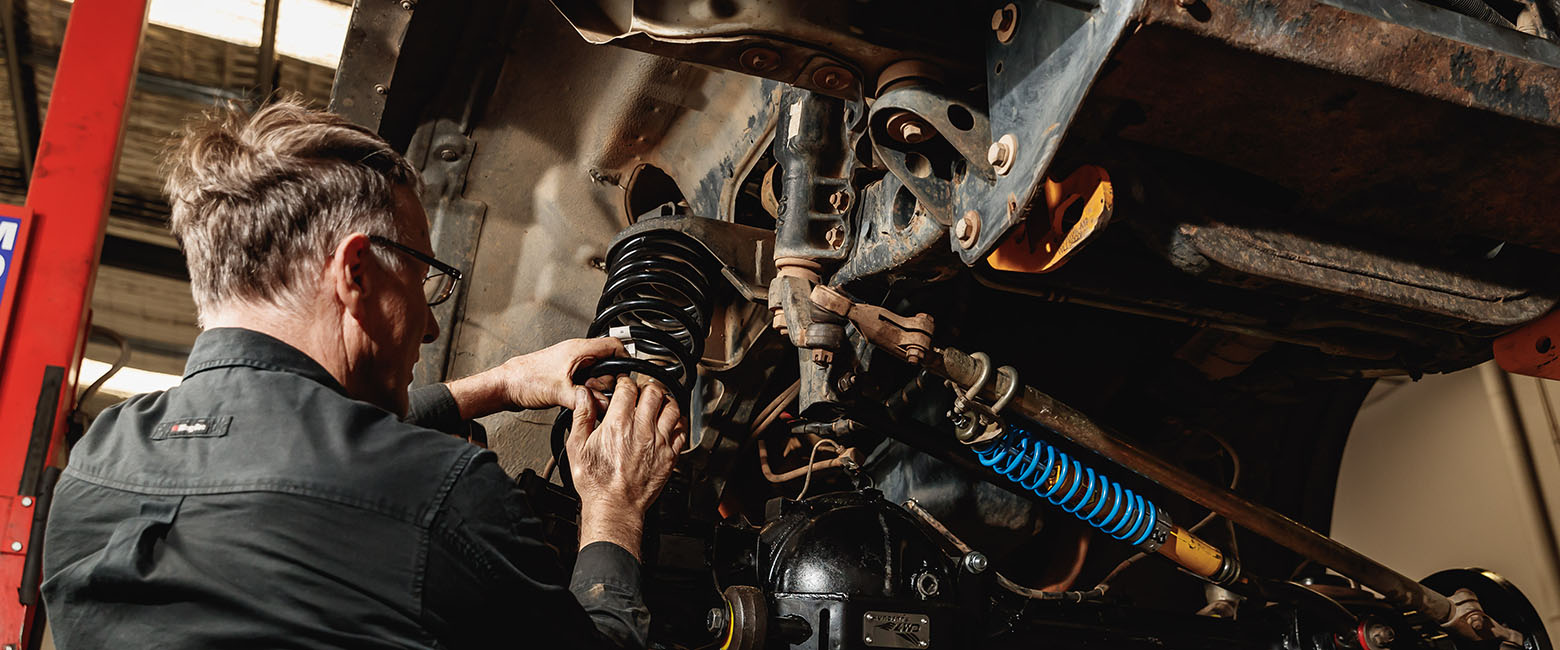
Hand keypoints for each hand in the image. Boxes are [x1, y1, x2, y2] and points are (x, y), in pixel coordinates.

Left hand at [446, 337, 623, 418]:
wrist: (506, 385)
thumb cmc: (526, 380)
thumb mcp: (559, 392)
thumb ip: (585, 400)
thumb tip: (605, 406)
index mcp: (579, 349)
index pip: (614, 346)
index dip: (625, 360)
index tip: (626, 376)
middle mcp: (577, 353)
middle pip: (608, 363)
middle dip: (607, 380)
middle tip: (596, 391)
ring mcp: (572, 364)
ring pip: (597, 373)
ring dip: (596, 387)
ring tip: (584, 395)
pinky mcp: (566, 374)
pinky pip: (586, 380)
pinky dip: (587, 390)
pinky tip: (578, 398)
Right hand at [567, 377, 684, 558]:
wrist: (615, 507)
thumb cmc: (596, 483)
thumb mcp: (577, 447)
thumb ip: (581, 417)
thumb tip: (583, 396)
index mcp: (617, 425)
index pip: (628, 388)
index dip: (625, 382)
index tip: (623, 385)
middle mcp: (641, 430)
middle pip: (653, 392)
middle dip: (647, 387)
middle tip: (642, 391)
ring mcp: (659, 443)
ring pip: (672, 407)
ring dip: (665, 401)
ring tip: (658, 403)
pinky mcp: (670, 456)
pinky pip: (681, 430)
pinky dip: (678, 422)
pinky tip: (670, 423)